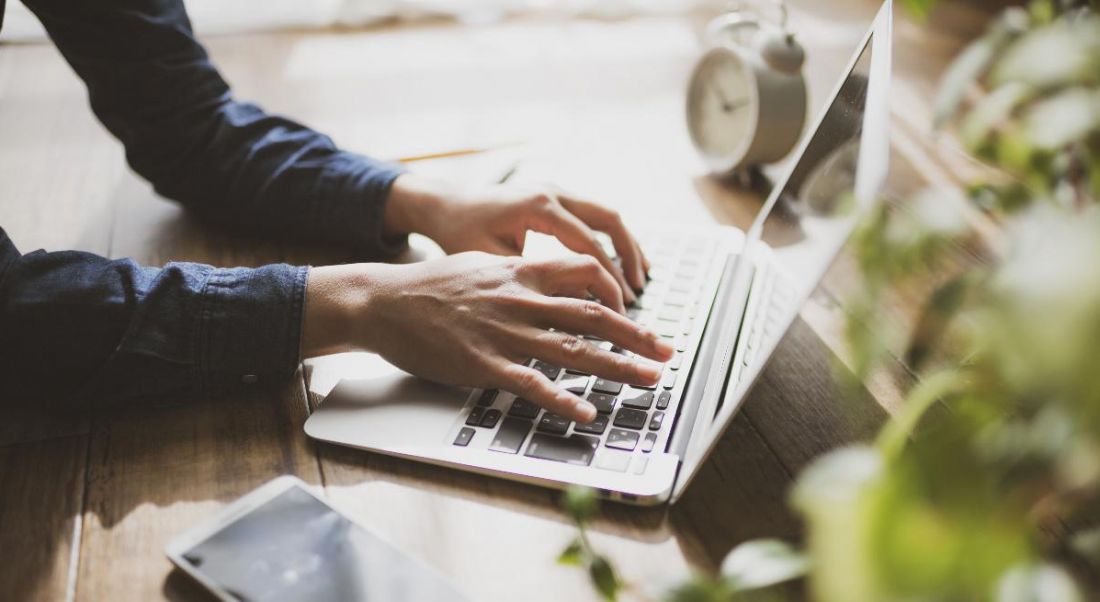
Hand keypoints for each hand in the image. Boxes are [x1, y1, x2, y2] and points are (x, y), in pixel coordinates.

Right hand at [302, 252, 673, 421]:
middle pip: (594, 314)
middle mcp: (521, 300)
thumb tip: (548, 279)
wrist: (383, 301)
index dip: (620, 296)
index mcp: (522, 274)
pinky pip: (532, 384)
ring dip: (617, 367)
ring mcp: (504, 333)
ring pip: (573, 349)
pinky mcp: (483, 364)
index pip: (587, 275)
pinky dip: (563, 400)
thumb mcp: (482, 266)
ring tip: (649, 381)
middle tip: (666, 353)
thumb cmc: (430, 286)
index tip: (637, 316)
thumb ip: (519, 275)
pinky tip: (586, 414)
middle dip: (637, 336)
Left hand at [384, 175, 649, 306]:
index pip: (588, 245)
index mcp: (537, 207)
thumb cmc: (459, 233)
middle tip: (637, 291)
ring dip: (626, 246)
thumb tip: (561, 312)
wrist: (444, 204)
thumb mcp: (487, 261)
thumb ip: (526, 281)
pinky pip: (594, 215)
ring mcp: (555, 190)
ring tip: (640, 278)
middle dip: (629, 257)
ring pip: (606, 214)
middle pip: (609, 221)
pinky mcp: (555, 196)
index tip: (619, 307)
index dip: (607, 280)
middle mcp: (551, 192)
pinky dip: (612, 238)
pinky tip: (621, 261)